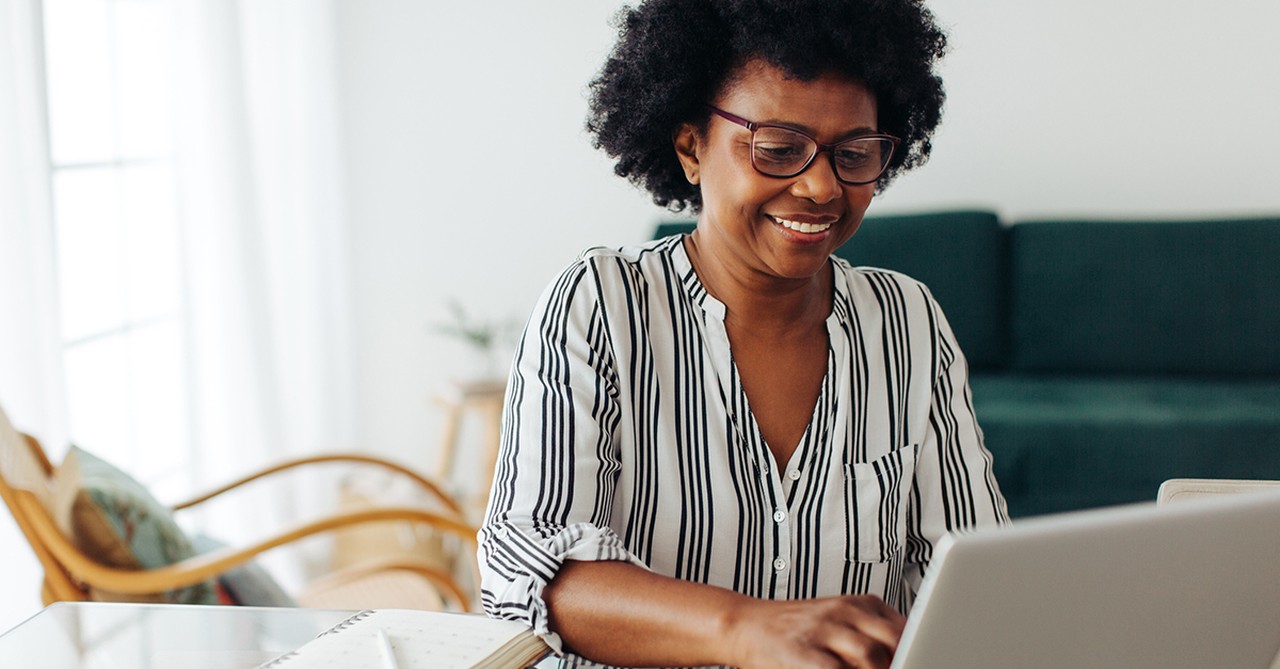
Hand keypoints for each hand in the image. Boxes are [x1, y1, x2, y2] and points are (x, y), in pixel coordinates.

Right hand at [724, 594, 905, 668]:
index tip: (931, 658)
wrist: (744, 624)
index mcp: (860, 604)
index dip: (923, 647)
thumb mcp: (838, 621)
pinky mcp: (802, 652)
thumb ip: (872, 635)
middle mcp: (844, 611)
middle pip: (896, 639)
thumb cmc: (797, 630)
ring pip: (871, 655)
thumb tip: (912, 653)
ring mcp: (822, 630)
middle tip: (914, 666)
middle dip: (910, 658)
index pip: (908, 627)